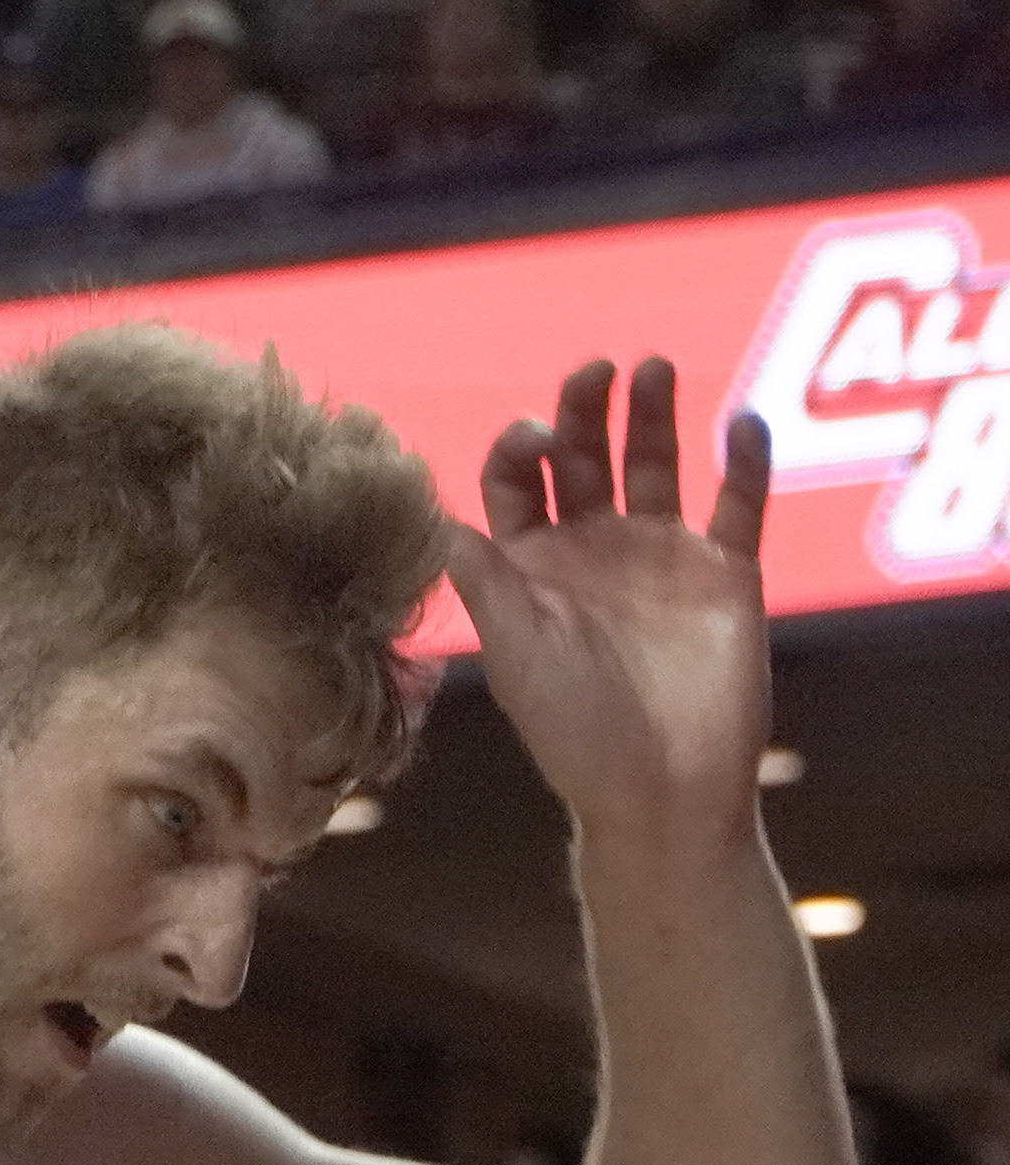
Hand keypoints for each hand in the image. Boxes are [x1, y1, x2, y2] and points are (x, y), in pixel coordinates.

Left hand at [452, 355, 773, 856]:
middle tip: (594, 368)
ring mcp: (661, 559)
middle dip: (584, 410)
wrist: (661, 797)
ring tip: (650, 367)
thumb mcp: (511, 644)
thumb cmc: (572, 729)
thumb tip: (419, 506)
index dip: (521, 446)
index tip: (536, 436)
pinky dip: (745, 465)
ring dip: (655, 415)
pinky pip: (740, 508)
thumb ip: (475, 572)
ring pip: (657, 466)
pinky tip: (742, 424)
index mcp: (531, 561)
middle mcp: (593, 549)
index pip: (517, 478)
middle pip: (585, 456)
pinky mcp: (726, 578)